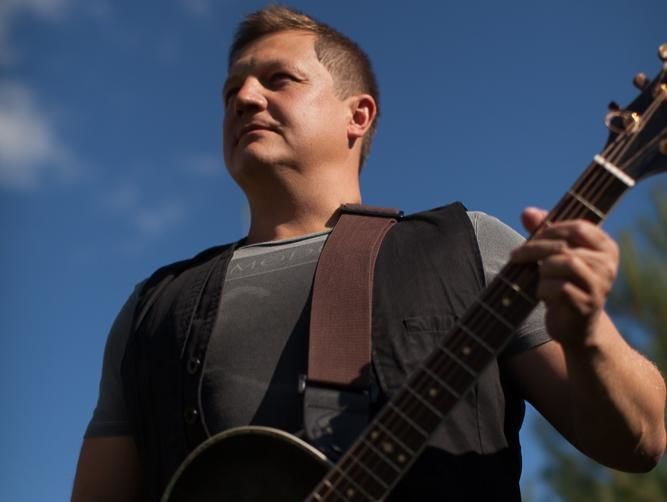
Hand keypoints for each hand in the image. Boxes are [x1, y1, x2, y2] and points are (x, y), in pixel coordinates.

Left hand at [510, 207, 619, 348]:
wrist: (575, 327)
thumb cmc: (563, 285)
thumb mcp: (554, 257)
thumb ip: (543, 233)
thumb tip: (527, 212)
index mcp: (605, 247)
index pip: (578, 226)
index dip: (550, 228)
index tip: (532, 237)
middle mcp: (607, 265)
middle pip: (565, 245)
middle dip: (534, 248)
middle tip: (516, 255)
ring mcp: (600, 286)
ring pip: (564, 263)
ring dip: (541, 270)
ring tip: (538, 278)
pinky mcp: (587, 305)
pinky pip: (559, 288)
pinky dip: (543, 289)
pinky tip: (542, 295)